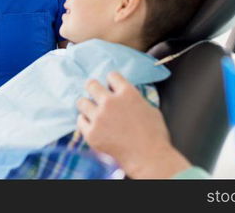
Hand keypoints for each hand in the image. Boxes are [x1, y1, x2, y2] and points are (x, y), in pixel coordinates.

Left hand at [76, 71, 190, 178]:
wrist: (149, 158)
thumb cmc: (154, 135)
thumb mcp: (150, 108)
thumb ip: (135, 98)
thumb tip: (126, 97)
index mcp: (127, 93)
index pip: (111, 76)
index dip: (112, 81)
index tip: (111, 86)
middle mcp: (110, 102)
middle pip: (91, 84)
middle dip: (93, 88)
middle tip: (94, 93)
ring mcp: (99, 117)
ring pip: (82, 102)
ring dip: (87, 105)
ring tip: (92, 111)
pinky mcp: (91, 133)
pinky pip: (80, 121)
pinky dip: (85, 122)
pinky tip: (93, 125)